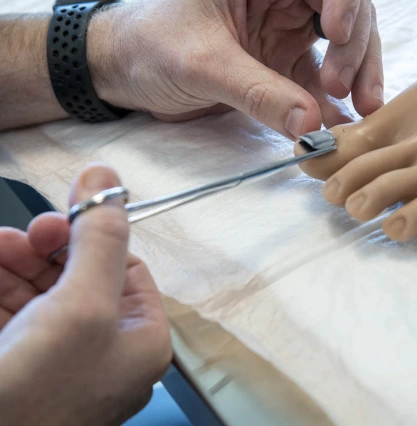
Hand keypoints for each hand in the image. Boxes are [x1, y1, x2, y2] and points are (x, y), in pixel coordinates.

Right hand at [0, 165, 171, 424]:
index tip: (67, 214)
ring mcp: (61, 358)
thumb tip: (107, 176)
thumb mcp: (83, 305)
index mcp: (140, 338)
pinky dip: (1, 284)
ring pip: (42, 291)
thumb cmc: (42, 392)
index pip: (126, 269)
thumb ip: (100, 240)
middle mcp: (106, 349)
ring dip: (17, 261)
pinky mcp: (21, 364)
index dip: (96, 238)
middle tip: (25, 233)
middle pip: (81, 276)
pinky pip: (15, 312)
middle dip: (49, 248)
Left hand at [88, 0, 382, 138]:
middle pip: (345, 14)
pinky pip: (315, 83)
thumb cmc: (151, 45)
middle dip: (356, 50)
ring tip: (360, 112)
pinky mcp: (280, 66)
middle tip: (347, 91)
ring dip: (354, 78)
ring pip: (340, 50)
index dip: (344, 2)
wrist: (125, 71)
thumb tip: (310, 124)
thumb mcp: (204, 64)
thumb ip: (257, 93)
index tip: (338, 34)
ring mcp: (284, 34)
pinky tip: (340, 125)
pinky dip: (330, 104)